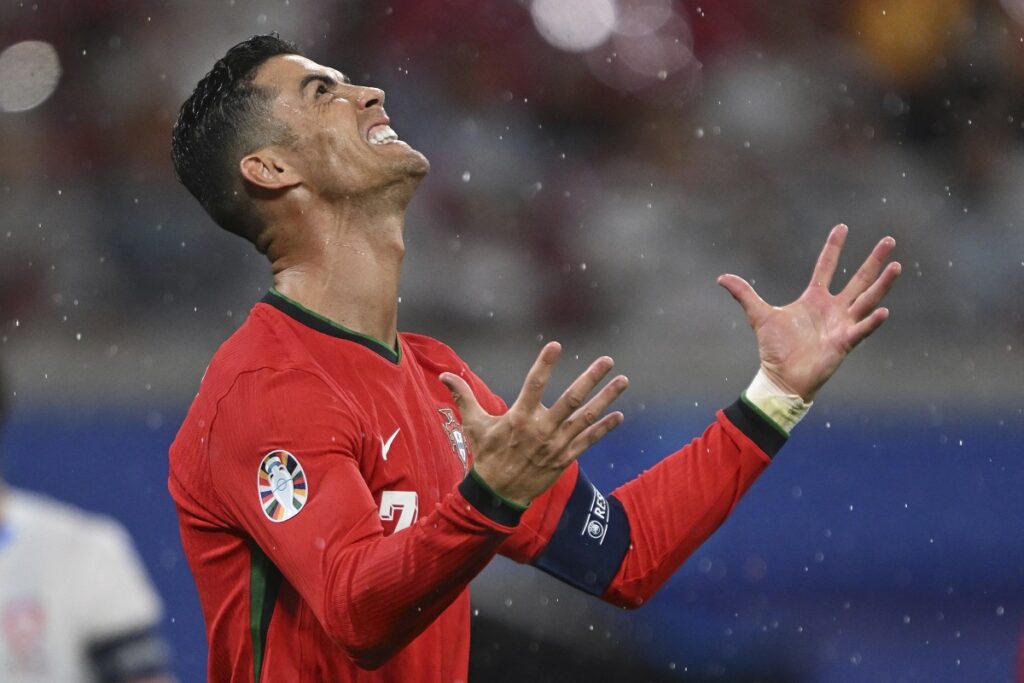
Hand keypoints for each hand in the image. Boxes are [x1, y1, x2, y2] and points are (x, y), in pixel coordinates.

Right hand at [440, 342, 628, 506]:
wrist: (498, 495)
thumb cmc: (486, 456)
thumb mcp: (473, 425)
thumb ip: (463, 396)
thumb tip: (443, 376)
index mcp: (519, 417)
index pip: (534, 384)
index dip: (545, 364)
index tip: (556, 345)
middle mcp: (542, 429)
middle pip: (571, 399)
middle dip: (591, 378)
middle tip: (607, 360)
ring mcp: (557, 444)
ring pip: (586, 417)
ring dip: (607, 398)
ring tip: (623, 381)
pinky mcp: (566, 458)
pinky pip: (589, 440)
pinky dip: (605, 428)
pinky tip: (619, 415)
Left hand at [717, 224, 900, 400]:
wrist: (781, 377)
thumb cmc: (775, 349)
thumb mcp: (759, 316)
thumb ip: (744, 294)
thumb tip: (721, 277)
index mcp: (814, 299)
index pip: (826, 267)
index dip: (834, 247)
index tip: (842, 226)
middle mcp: (832, 308)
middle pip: (857, 279)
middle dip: (873, 260)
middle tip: (889, 240)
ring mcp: (842, 324)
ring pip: (867, 299)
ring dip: (881, 284)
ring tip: (896, 266)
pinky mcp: (844, 342)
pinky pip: (862, 329)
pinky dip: (872, 321)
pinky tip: (884, 310)